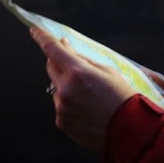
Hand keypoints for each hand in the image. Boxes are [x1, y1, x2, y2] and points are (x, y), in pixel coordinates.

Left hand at [31, 25, 136, 151]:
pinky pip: (61, 106)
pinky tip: (87, 110)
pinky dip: (69, 103)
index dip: (42, 37)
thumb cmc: (122, 98)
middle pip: (51, 67)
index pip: (53, 50)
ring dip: (66, 86)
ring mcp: (61, 108)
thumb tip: (65, 48)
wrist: (129, 132)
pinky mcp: (62, 122)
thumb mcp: (108, 71)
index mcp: (78, 73)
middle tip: (74, 65)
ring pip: (56, 88)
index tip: (34, 31)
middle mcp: (65, 90)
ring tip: (90, 97)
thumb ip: (83, 59)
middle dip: (59, 62)